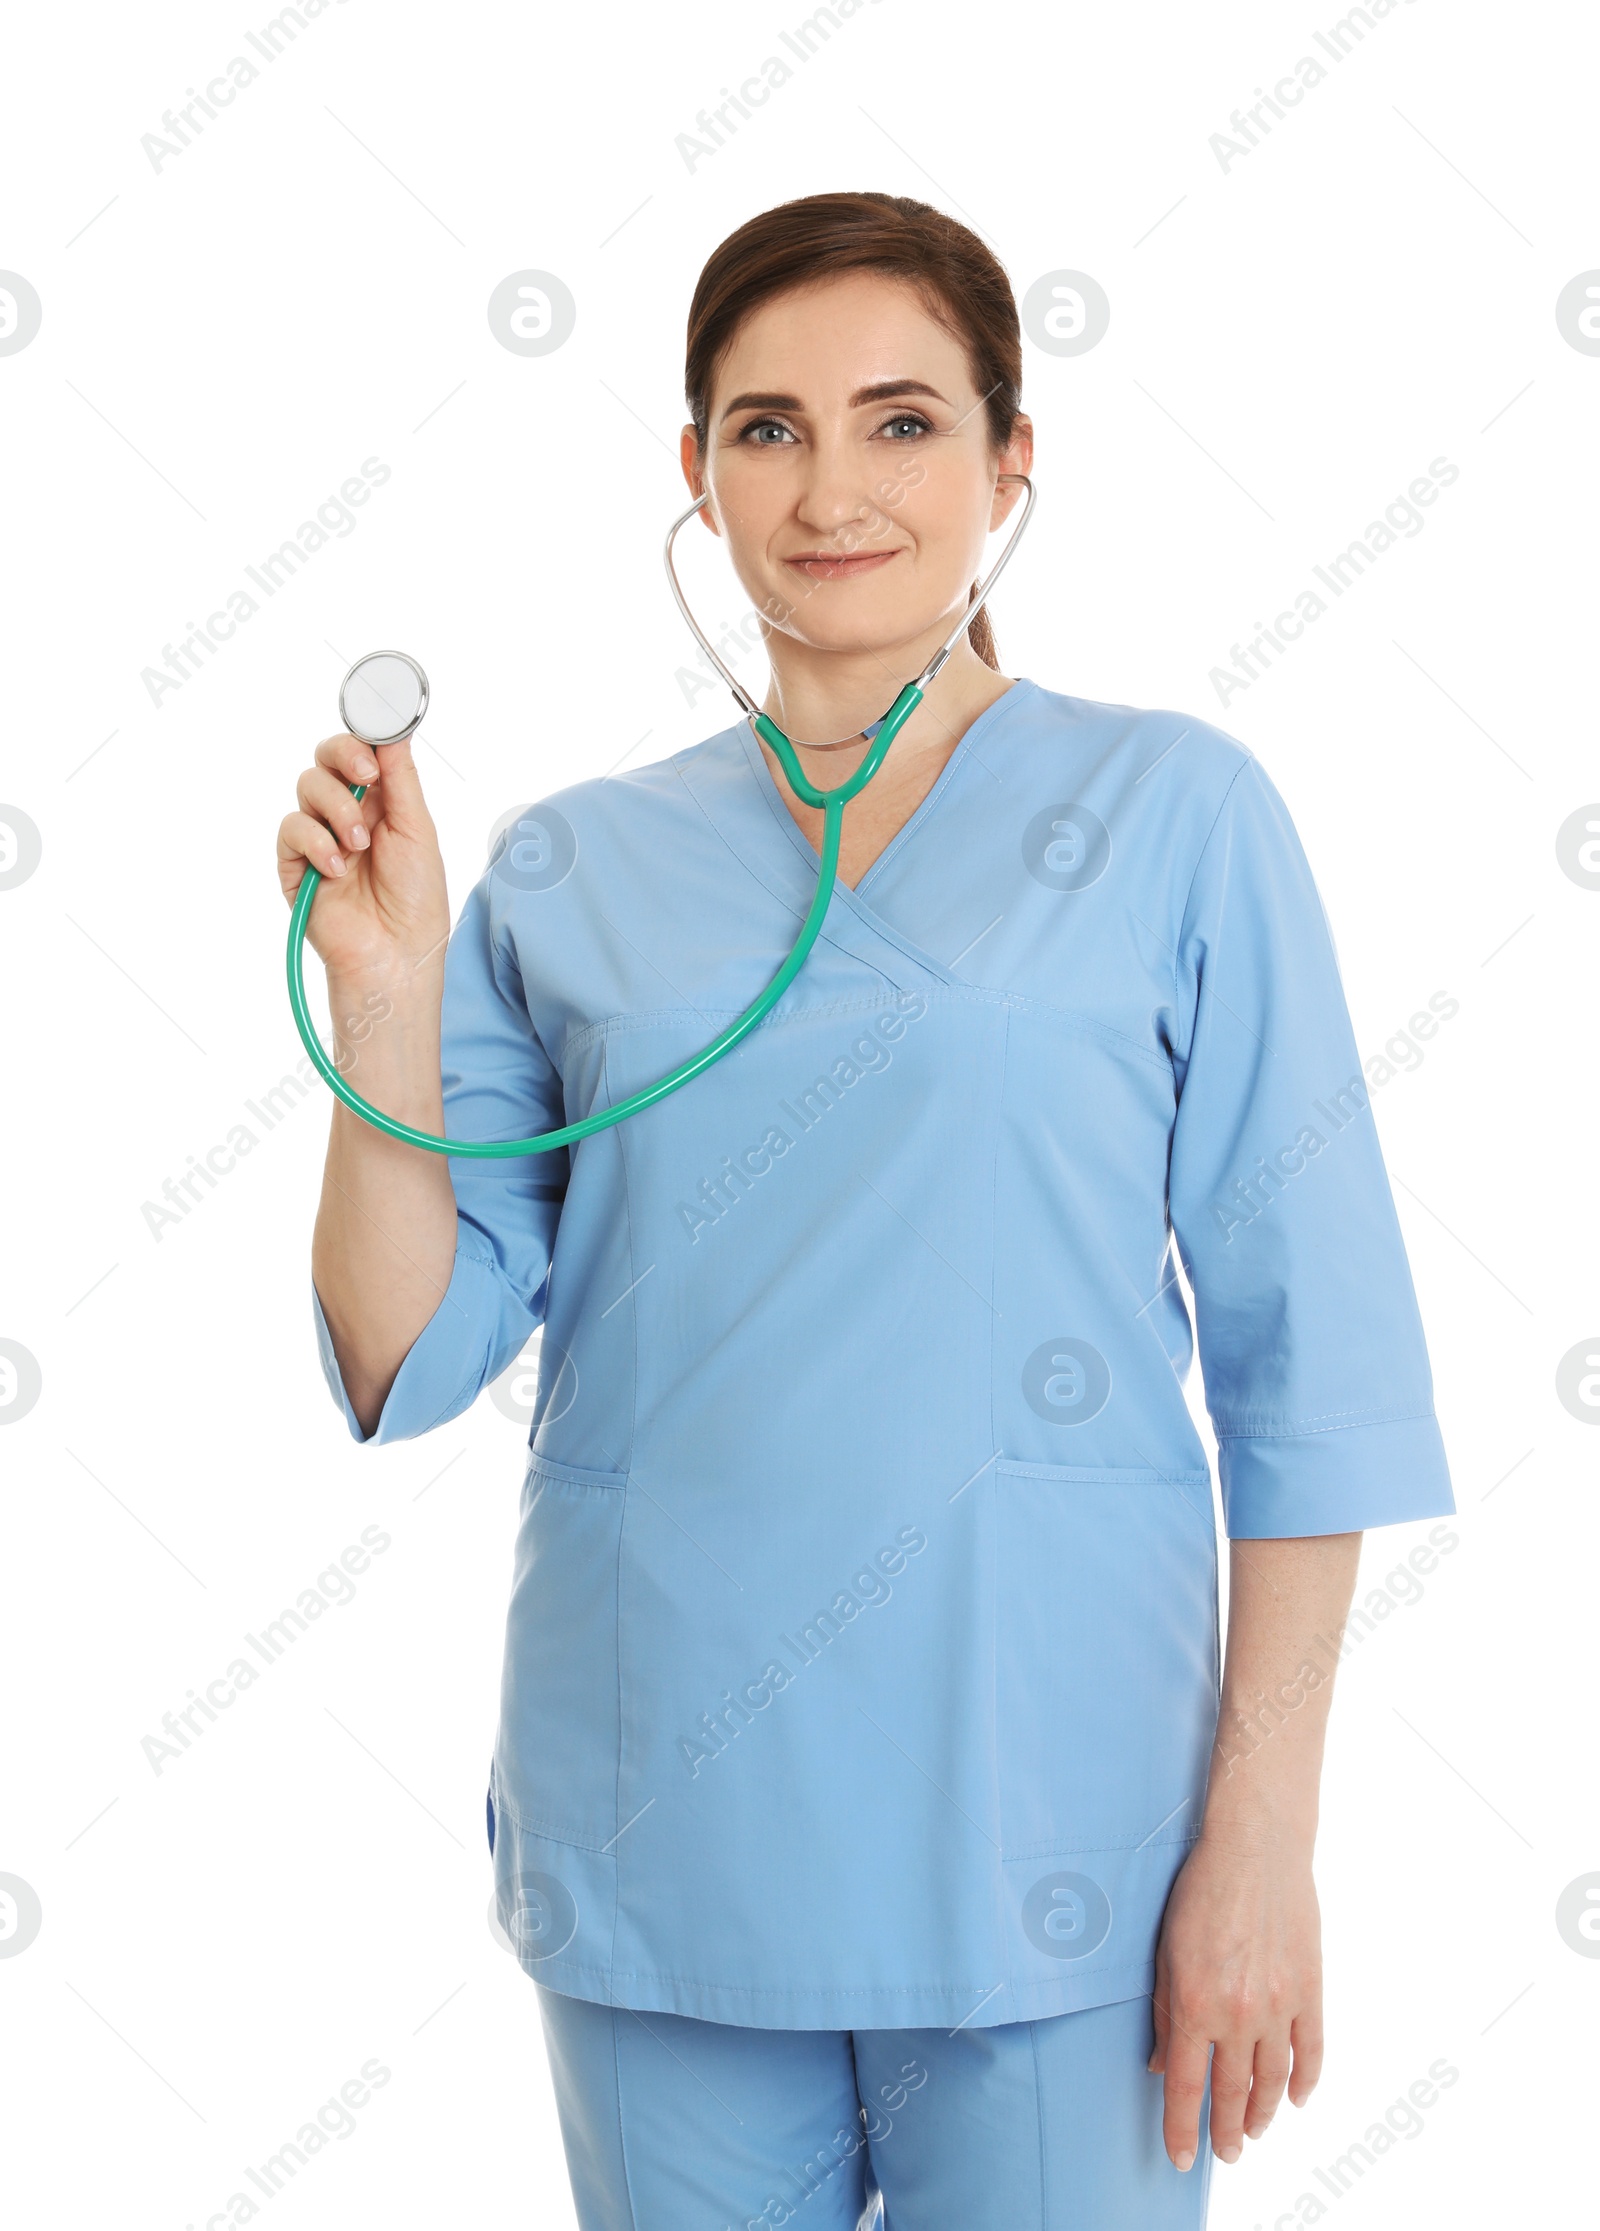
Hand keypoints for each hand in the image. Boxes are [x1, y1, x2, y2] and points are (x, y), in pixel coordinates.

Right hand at [276, 731, 449, 985]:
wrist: (396, 954)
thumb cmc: (416, 900)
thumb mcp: (418, 830)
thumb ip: (401, 779)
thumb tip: (394, 732)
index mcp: (381, 801)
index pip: (360, 752)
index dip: (362, 738)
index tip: (375, 740)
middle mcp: (346, 812)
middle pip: (326, 757)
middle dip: (344, 758)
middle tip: (366, 778)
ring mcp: (319, 836)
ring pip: (307, 786)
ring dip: (338, 810)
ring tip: (359, 847)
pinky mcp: (295, 863)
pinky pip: (291, 828)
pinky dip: (316, 842)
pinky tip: (338, 868)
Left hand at [1148, 1832, 1323, 2173]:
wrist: (1256, 1849)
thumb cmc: (1201, 1892)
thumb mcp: (1166, 1952)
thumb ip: (1165, 2014)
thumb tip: (1163, 2066)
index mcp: (1195, 2005)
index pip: (1187, 2088)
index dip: (1183, 2129)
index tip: (1183, 2158)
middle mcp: (1239, 2014)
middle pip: (1231, 2092)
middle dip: (1226, 2131)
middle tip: (1226, 2154)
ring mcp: (1280, 2006)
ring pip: (1273, 2081)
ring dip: (1263, 2113)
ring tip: (1255, 2132)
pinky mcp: (1310, 1991)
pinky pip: (1311, 2051)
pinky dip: (1305, 2081)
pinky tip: (1297, 2099)